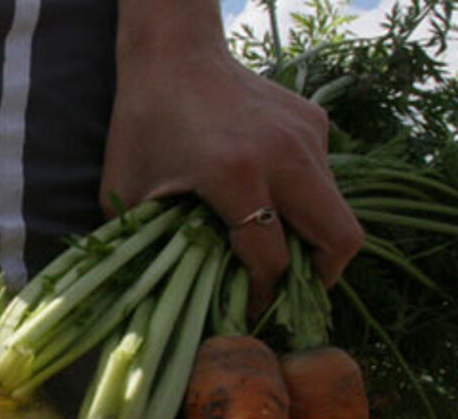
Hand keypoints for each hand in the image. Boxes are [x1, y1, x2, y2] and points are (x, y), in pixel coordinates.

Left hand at [101, 40, 362, 316]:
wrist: (172, 56)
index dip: (263, 297)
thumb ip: (148, 245)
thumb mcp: (128, 193)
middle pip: (340, 238)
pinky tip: (266, 202)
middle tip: (289, 293)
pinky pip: (323, 179)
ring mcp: (307, 137)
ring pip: (336, 210)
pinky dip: (303, 203)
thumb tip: (161, 298)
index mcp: (236, 175)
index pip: (273, 258)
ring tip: (276, 253)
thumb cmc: (141, 127)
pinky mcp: (315, 123)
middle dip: (319, 278)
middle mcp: (285, 155)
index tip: (248, 313)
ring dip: (311, 239)